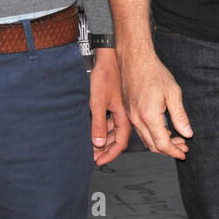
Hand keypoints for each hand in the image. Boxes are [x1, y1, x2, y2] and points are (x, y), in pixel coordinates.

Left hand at [89, 47, 130, 165]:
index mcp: (124, 115)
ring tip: (93, 148)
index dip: (111, 154)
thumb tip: (99, 143)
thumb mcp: (98, 102)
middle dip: (106, 150)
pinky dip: (104, 130)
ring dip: (104, 141)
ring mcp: (120, 109)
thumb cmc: (105, 75)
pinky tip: (96, 132)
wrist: (108, 56)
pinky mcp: (115, 103)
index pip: (120, 142)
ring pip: (114, 131)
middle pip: (118, 139)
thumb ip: (98, 124)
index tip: (101, 162)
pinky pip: (111, 122)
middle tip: (95, 158)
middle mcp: (125, 114)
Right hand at [118, 46, 192, 158]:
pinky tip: (162, 130)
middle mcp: (137, 119)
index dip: (174, 151)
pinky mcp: (129, 111)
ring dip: (160, 143)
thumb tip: (187, 132)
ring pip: (145, 139)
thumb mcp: (173, 93)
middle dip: (169, 150)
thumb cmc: (153, 72)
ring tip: (175, 139)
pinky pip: (140, 130)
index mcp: (149, 116)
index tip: (183, 153)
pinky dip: (152, 135)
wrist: (135, 59)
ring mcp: (131, 116)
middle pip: (153, 145)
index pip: (162, 143)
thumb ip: (180, 116)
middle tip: (182, 147)